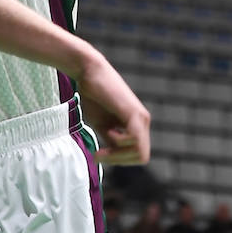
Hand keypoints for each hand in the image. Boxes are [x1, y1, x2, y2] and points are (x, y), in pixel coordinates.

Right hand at [75, 49, 150, 165]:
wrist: (88, 71)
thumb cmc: (92, 95)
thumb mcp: (102, 124)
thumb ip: (111, 139)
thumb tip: (112, 157)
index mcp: (137, 125)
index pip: (137, 154)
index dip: (119, 160)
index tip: (99, 154)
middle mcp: (143, 122)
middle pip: (141, 157)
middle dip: (119, 160)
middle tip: (98, 155)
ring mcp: (141, 117)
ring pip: (140, 152)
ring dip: (118, 154)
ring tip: (101, 145)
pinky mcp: (134, 112)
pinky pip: (134, 139)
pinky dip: (119, 141)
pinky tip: (108, 131)